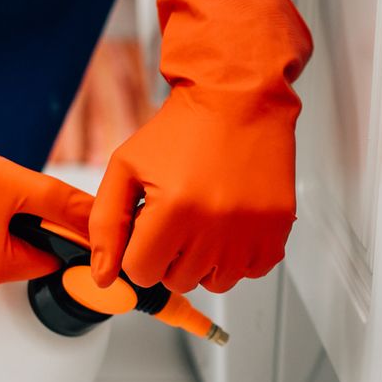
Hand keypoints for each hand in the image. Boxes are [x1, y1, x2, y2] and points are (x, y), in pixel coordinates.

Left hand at [89, 0, 312, 292]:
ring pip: (215, 282)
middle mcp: (215, 226)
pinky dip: (238, 257)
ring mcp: (250, 231)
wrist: (239, 99)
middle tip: (177, 219)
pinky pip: (251, 272)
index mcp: (174, 210)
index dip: (139, 251)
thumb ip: (106, 225)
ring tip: (203, 222)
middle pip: (178, 281)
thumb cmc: (180, 131)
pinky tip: (230, 225)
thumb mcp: (126, 167)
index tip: (149, 227)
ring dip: (204, 261)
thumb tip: (104, 278)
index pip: (142, 273)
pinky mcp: (277, 229)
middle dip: (169, 256)